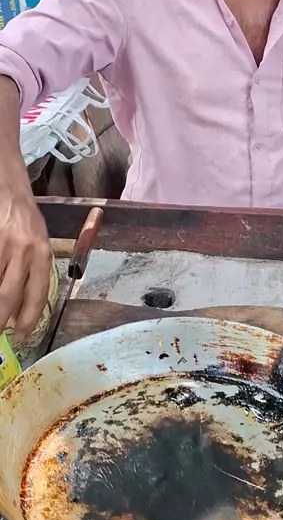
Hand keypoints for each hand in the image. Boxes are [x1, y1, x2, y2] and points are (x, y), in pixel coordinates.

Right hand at [0, 189, 51, 339]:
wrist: (7, 182)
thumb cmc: (23, 216)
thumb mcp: (37, 241)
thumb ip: (32, 271)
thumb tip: (20, 309)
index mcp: (41, 252)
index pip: (37, 293)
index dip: (27, 319)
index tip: (19, 336)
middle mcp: (23, 248)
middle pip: (8, 295)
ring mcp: (2, 243)